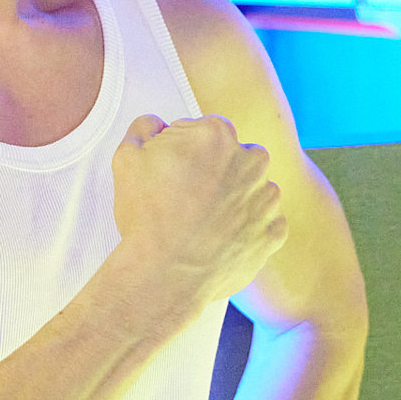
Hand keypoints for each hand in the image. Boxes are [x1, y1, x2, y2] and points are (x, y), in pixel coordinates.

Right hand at [110, 114, 285, 328]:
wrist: (166, 275)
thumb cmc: (147, 217)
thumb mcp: (127, 159)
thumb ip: (144, 128)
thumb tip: (156, 124)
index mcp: (217, 135)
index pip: (205, 130)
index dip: (186, 150)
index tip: (174, 172)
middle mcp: (251, 161)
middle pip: (235, 156)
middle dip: (217, 170)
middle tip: (188, 197)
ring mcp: (266, 199)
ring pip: (253, 189)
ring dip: (235, 199)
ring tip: (204, 221)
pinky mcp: (273, 232)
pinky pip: (265, 223)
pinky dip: (249, 229)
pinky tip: (221, 238)